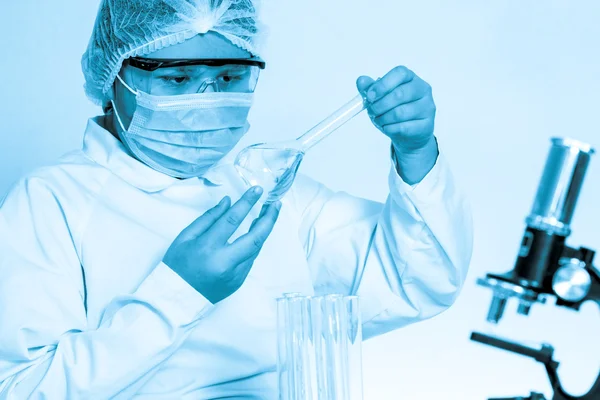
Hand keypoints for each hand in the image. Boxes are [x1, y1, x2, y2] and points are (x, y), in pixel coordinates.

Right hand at [163, 186, 280, 303]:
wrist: (175, 299)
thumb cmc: (177, 265)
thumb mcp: (185, 237)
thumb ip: (208, 218)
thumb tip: (228, 202)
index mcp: (208, 248)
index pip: (232, 220)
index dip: (247, 203)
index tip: (258, 190)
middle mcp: (225, 262)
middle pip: (255, 238)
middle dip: (269, 219)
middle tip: (276, 204)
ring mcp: (235, 275)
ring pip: (256, 249)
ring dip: (264, 231)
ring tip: (268, 214)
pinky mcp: (239, 282)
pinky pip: (250, 259)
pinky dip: (254, 245)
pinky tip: (256, 233)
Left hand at [357, 66, 435, 152]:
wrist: (409, 134)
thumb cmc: (393, 111)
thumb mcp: (380, 98)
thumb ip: (370, 88)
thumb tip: (361, 81)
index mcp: (411, 78)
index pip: (400, 73)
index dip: (382, 85)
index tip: (370, 96)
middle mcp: (423, 89)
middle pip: (399, 94)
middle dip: (380, 105)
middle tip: (372, 111)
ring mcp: (427, 107)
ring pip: (400, 113)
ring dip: (383, 118)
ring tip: (379, 120)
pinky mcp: (427, 125)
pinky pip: (403, 128)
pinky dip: (390, 129)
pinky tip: (387, 128)